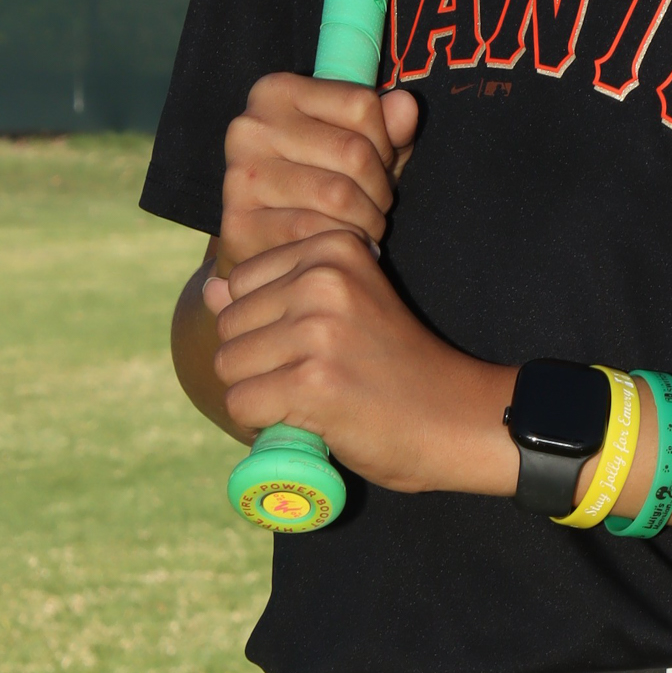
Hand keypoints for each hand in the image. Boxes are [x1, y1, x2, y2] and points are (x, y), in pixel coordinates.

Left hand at [203, 230, 513, 494]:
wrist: (459, 418)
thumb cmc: (400, 367)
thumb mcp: (345, 309)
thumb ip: (277, 293)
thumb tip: (212, 287)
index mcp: (334, 247)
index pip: (240, 281)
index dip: (266, 325)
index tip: (316, 345)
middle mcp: (323, 278)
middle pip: (229, 324)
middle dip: (257, 361)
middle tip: (314, 379)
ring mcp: (317, 328)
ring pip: (229, 365)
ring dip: (258, 393)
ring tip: (311, 400)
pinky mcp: (311, 381)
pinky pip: (241, 404)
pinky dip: (261, 425)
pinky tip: (305, 423)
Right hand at [218, 76, 419, 271]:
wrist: (264, 241)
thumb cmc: (320, 181)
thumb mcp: (362, 145)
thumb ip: (388, 125)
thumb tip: (407, 105)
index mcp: (278, 91)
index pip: (361, 103)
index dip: (386, 141)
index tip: (381, 165)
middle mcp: (251, 125)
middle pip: (353, 152)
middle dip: (381, 189)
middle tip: (378, 207)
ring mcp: (240, 174)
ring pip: (338, 195)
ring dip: (367, 220)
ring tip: (364, 227)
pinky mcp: (239, 222)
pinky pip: (313, 231)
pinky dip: (340, 243)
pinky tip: (339, 244)